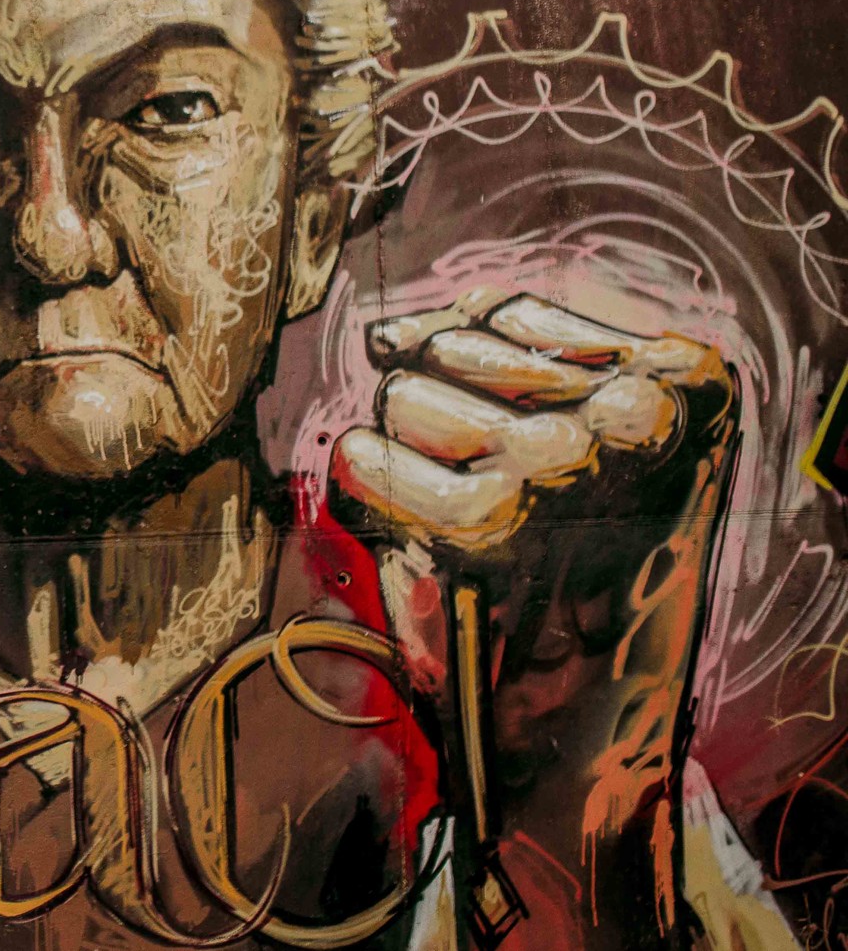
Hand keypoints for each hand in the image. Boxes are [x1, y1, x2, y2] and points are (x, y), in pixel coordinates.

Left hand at [327, 289, 737, 929]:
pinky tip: (417, 541)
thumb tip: (386, 328)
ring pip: (401, 398)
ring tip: (468, 531)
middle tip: (488, 504)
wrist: (582, 738)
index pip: (504, 308)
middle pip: (444, 348)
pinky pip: (362, 458)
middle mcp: (631, 413)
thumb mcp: (589, 444)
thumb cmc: (575, 579)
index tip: (500, 445)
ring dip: (406, 460)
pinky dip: (366, 496)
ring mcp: (558, 463)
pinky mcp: (482, 524)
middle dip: (436, 416)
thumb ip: (507, 360)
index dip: (466, 370)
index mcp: (685, 380)